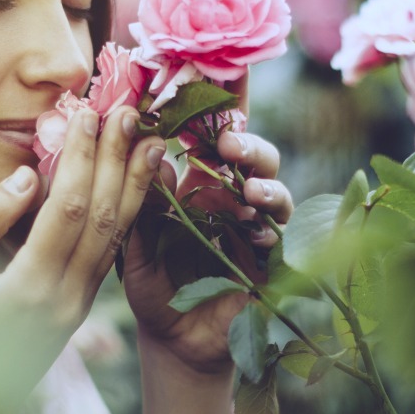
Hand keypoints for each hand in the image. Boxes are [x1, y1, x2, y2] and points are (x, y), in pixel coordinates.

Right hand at [0, 105, 166, 413]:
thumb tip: (25, 177)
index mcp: (27, 287)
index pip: (65, 209)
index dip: (80, 159)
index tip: (87, 115)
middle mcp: (65, 296)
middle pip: (102, 216)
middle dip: (116, 160)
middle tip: (128, 112)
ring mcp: (82, 304)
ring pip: (118, 235)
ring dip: (135, 184)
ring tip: (149, 139)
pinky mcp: (86, 305)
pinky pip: (113, 251)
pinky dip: (130, 212)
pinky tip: (138, 182)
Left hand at [121, 77, 294, 375]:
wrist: (175, 341)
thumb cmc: (153, 285)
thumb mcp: (134, 242)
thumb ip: (140, 200)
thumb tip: (149, 152)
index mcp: (195, 180)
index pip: (207, 131)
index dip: (215, 101)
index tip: (212, 72)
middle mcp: (230, 194)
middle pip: (249, 150)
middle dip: (246, 139)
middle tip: (228, 142)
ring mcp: (254, 223)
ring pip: (272, 184)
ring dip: (263, 179)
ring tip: (247, 188)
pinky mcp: (270, 257)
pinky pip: (280, 233)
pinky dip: (271, 226)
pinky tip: (256, 230)